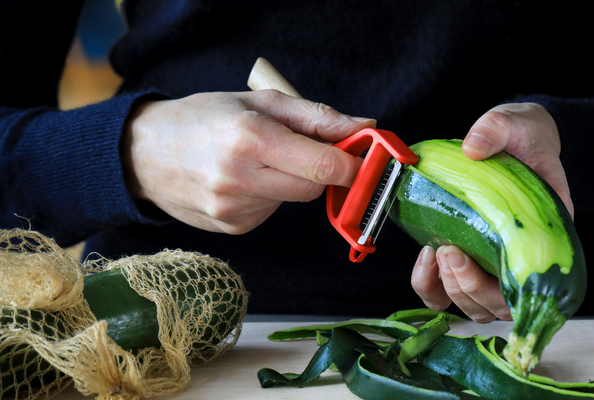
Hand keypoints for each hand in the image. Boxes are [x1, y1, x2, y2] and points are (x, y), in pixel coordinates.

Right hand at [122, 90, 375, 233]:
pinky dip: (269, 197)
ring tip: (258, 161)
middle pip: (314, 188)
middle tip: (305, 150)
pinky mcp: (232, 230)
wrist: (143, 154)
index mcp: (250, 140)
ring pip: (293, 201)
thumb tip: (365, 127)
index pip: (324, 166)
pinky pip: (272, 213)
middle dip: (320, 171)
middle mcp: (239, 180)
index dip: (352, 164)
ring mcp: (233, 211)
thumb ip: (317, 116)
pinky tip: (243, 181)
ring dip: (289, 182)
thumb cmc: (204, 118)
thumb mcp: (260, 102)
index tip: (360, 157)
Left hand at [410, 102, 570, 322]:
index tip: (470, 255)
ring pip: (478, 308)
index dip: (503, 286)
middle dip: (470, 289)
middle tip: (448, 252)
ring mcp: (496, 264)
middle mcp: (524, 258)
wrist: (514, 136)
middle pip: (501, 305)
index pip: (535, 283)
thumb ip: (496, 131)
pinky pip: (450, 294)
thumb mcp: (514, 124)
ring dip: (453, 292)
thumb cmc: (522, 136)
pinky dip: (433, 287)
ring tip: (436, 255)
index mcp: (546, 232)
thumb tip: (473, 147)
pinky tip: (425, 258)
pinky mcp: (469, 259)